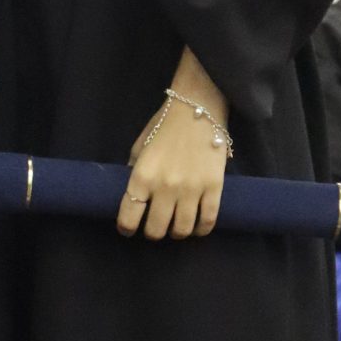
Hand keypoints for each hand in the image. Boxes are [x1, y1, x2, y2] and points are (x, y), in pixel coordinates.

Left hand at [119, 92, 227, 241]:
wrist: (199, 107)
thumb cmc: (165, 124)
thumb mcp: (140, 146)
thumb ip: (134, 171)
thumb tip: (133, 194)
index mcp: (142, 176)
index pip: (129, 217)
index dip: (126, 229)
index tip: (129, 230)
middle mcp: (165, 187)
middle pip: (157, 230)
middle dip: (153, 233)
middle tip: (156, 227)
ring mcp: (191, 189)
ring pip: (183, 230)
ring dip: (177, 233)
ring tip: (176, 228)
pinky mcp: (214, 188)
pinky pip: (208, 220)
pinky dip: (201, 229)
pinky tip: (197, 227)